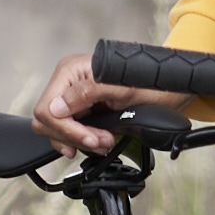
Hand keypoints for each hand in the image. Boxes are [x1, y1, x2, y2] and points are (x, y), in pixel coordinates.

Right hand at [30, 51, 168, 162]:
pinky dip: (80, 142)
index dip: (66, 129)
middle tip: (101, 141)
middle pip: (47, 122)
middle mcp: (67, 82)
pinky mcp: (80, 110)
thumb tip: (56, 108)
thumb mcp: (120, 88)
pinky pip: (66, 133)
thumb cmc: (149, 83)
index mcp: (71, 71)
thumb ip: (86, 93)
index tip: (90, 139)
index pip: (47, 109)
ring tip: (104, 142)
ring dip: (78, 142)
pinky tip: (95, 144)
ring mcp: (72, 97)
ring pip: (54, 130)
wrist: (168, 88)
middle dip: (74, 137)